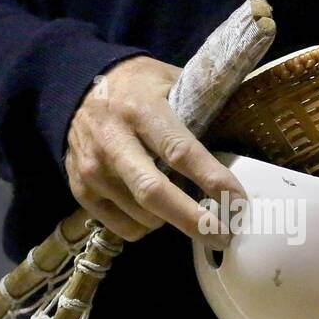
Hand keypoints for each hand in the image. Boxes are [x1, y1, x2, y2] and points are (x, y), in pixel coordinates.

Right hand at [65, 56, 243, 243]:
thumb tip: (242, 141)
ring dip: (172, 221)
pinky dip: (147, 227)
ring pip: (142, 216)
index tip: (238, 201)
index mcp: (141, 109)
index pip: (180, 151)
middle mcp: (112, 140)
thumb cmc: (137, 86)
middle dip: (192, 220)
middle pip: (154, 192)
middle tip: (222, 237)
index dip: (212, 180)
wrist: (76, 88)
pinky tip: (154, 211)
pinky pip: (124, 227)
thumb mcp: (169, 81)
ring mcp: (91, 168)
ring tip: (185, 209)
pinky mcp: (80, 190)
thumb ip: (199, 108)